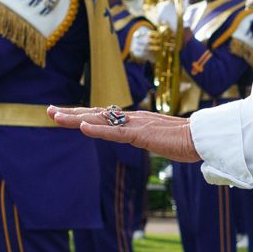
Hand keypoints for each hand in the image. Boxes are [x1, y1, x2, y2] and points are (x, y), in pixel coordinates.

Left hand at [54, 104, 201, 164]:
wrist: (203, 137)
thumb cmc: (188, 140)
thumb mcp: (162, 140)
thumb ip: (152, 139)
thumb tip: (149, 140)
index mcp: (136, 121)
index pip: (105, 116)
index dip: (84, 115)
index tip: (66, 114)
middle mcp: (132, 118)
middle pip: (95, 114)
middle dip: (71, 113)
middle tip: (49, 111)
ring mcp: (135, 125)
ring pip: (99, 120)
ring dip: (75, 118)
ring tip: (55, 116)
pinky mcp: (141, 134)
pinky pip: (115, 132)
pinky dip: (97, 130)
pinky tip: (82, 127)